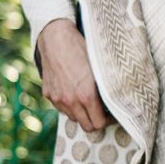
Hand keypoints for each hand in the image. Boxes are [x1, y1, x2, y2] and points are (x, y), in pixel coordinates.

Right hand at [37, 19, 110, 133]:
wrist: (56, 37)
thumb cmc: (82, 48)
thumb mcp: (99, 68)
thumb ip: (105, 88)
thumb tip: (116, 101)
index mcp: (86, 95)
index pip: (98, 124)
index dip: (108, 121)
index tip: (112, 115)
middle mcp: (70, 100)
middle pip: (86, 126)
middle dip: (96, 121)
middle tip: (103, 112)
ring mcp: (57, 98)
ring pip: (73, 118)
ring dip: (82, 114)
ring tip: (89, 101)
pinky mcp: (48, 94)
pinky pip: (61, 107)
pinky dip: (69, 105)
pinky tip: (74, 93)